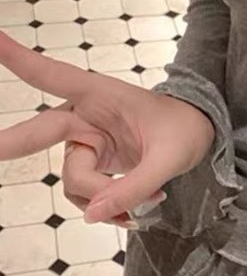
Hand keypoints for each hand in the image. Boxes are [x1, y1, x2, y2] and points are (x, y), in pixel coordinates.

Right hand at [0, 30, 215, 228]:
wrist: (198, 138)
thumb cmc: (185, 130)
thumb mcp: (170, 157)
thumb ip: (134, 187)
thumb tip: (93, 215)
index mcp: (102, 94)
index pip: (53, 75)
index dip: (19, 59)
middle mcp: (85, 117)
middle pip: (38, 133)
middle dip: (8, 143)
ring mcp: (85, 143)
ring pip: (74, 181)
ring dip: (104, 199)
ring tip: (146, 199)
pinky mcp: (91, 164)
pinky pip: (85, 197)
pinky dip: (106, 208)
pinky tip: (133, 211)